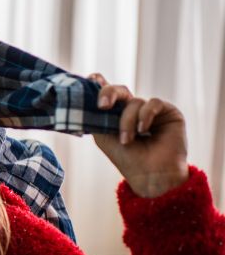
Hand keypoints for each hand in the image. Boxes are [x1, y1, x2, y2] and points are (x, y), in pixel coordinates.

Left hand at [89, 73, 187, 197]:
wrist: (150, 175)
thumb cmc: (126, 158)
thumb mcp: (103, 136)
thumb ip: (96, 115)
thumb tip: (87, 93)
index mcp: (117, 115)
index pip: (109, 94)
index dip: (99, 84)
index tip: (91, 79)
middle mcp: (134, 110)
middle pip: (120, 90)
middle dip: (109, 94)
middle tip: (102, 106)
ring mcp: (151, 111)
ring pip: (134, 102)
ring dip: (127, 121)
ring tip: (127, 140)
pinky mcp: (168, 112)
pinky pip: (153, 104)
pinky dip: (145, 116)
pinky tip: (144, 130)